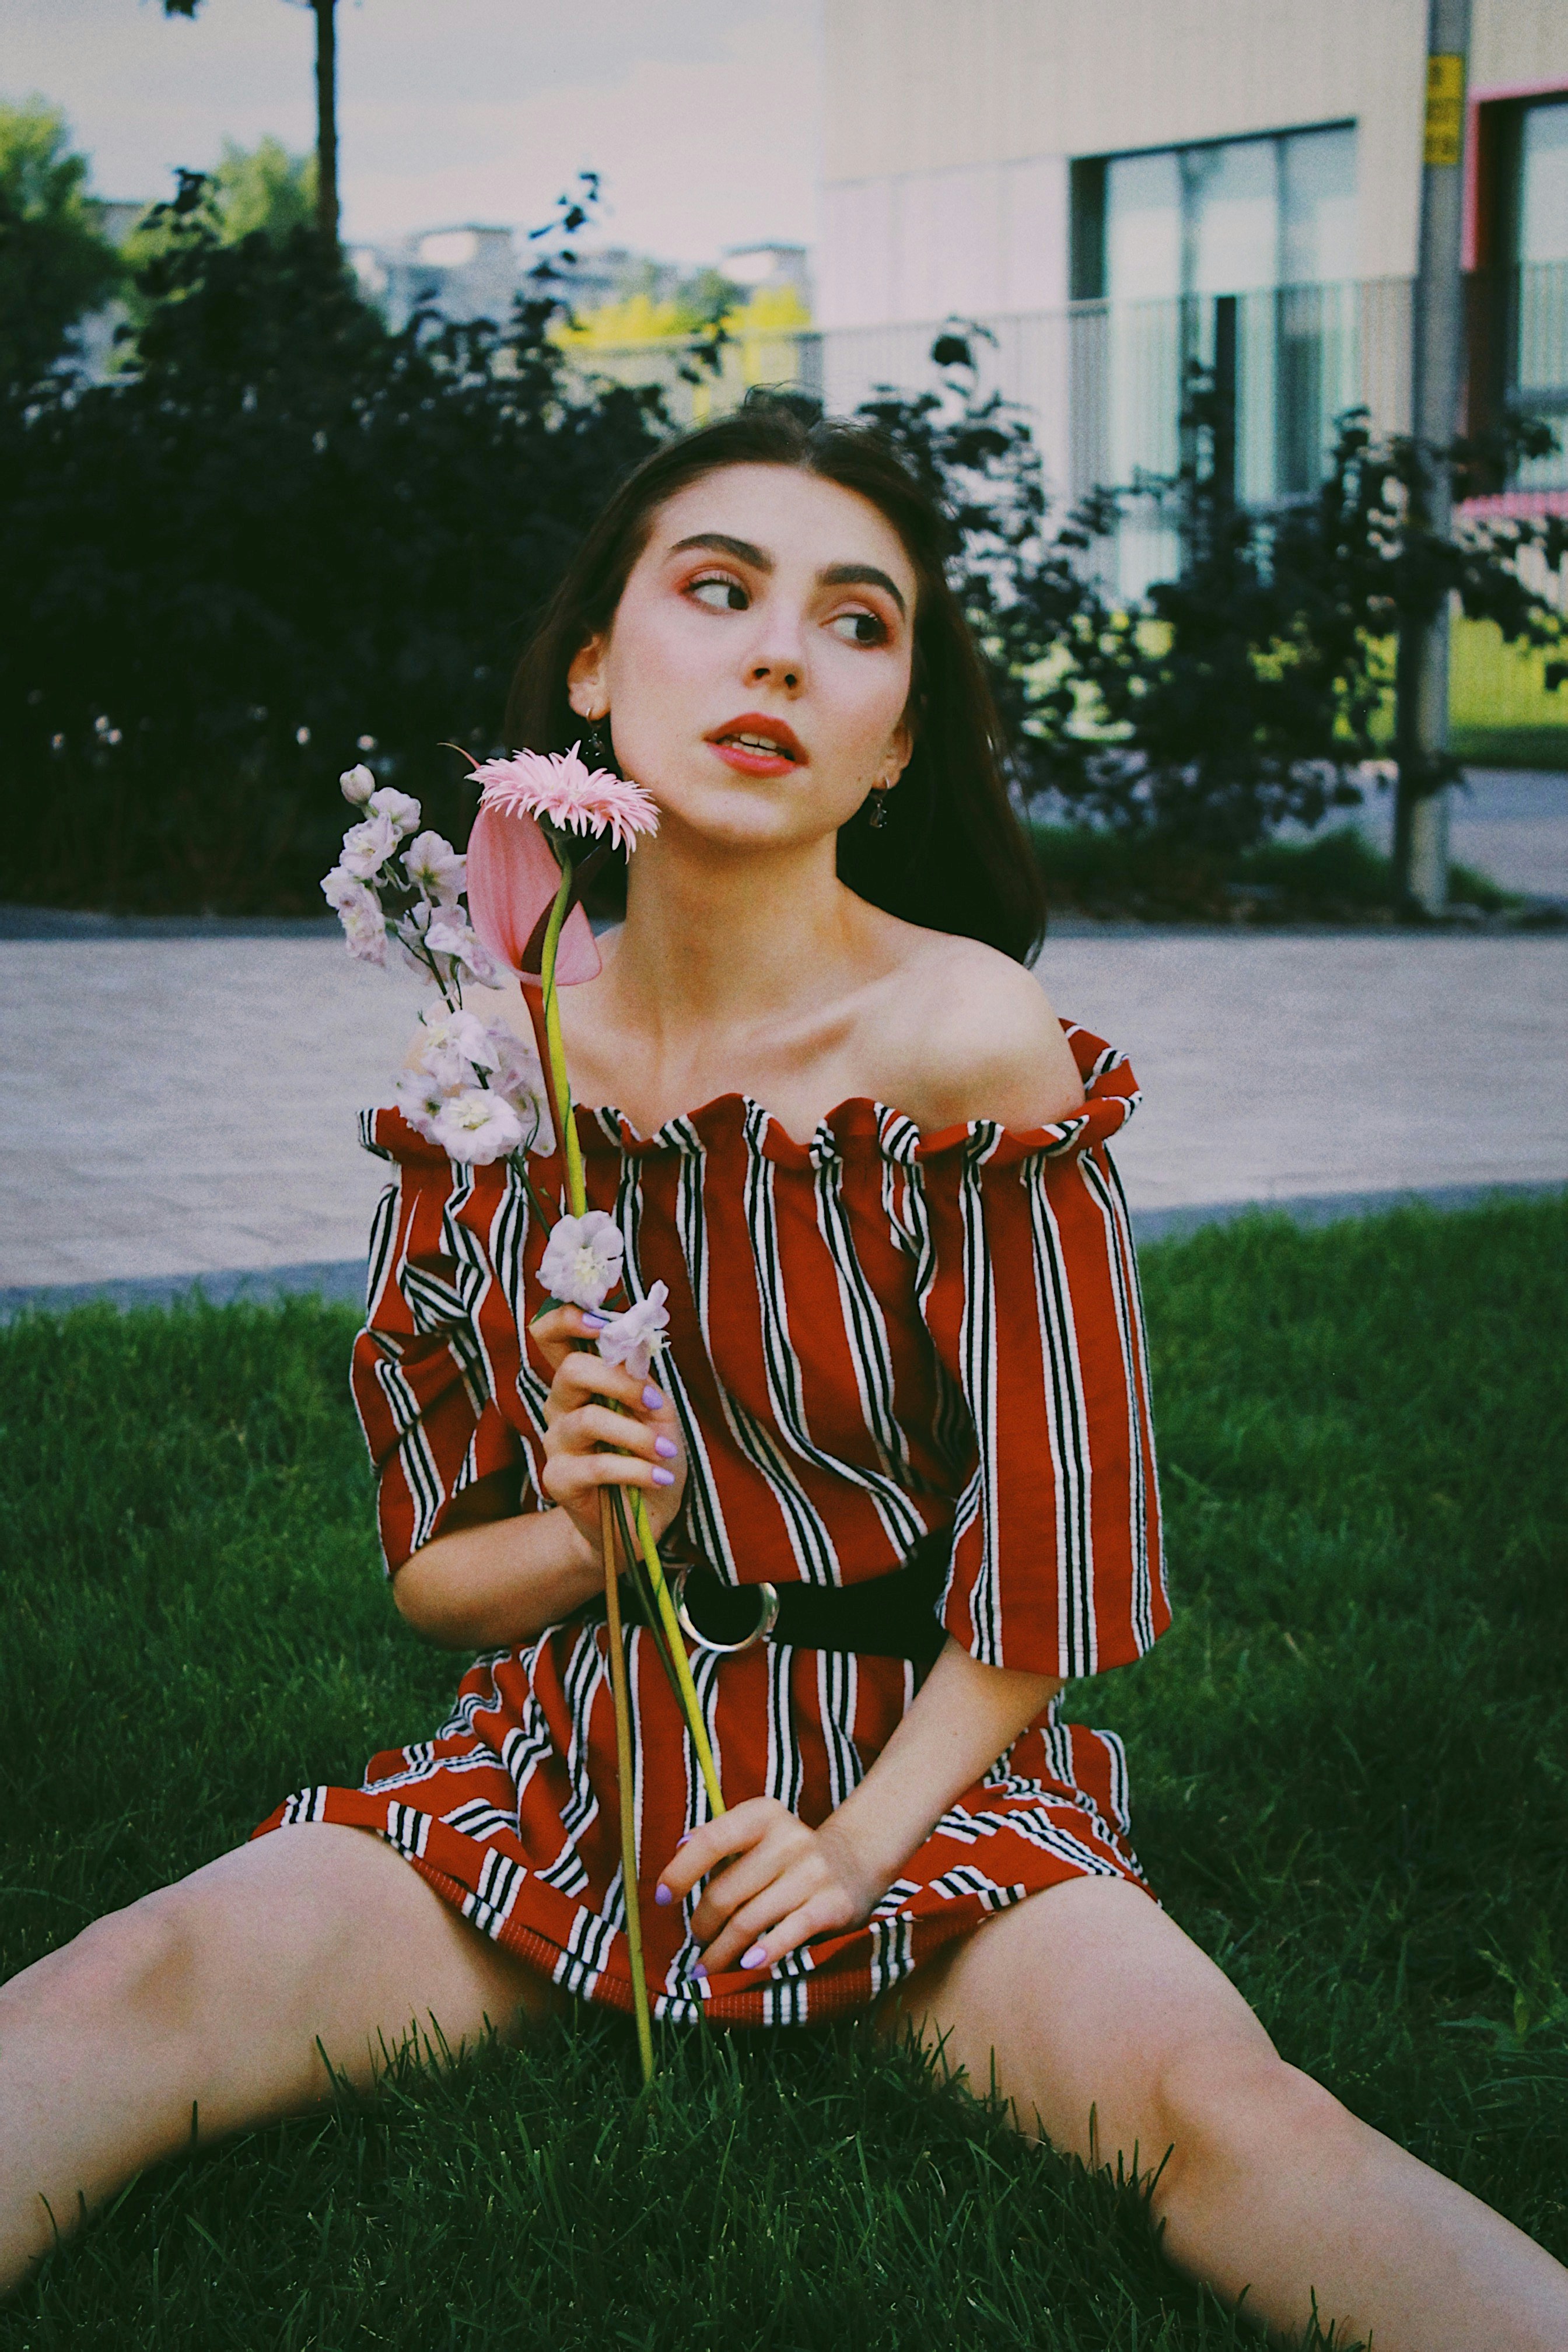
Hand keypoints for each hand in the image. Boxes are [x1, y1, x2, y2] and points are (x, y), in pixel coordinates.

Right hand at [532, 1303, 686, 1556]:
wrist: (646, 1519)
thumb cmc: (652, 1456)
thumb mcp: (658, 1412)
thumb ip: (641, 1378)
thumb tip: (632, 1343)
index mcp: (582, 1381)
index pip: (550, 1335)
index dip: (567, 1318)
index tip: (601, 1320)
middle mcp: (561, 1405)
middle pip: (571, 1371)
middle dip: (619, 1381)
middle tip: (655, 1403)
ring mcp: (556, 1442)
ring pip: (587, 1419)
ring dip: (636, 1435)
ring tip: (668, 1452)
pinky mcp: (558, 1479)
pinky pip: (596, 1465)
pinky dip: (636, 1469)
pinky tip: (659, 1478)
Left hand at [655, 1798, 883, 1976]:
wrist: (855, 1862)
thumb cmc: (788, 1855)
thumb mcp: (757, 1834)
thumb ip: (719, 1839)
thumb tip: (679, 1846)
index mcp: (763, 1815)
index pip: (711, 1840)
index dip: (679, 1872)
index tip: (661, 1898)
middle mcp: (789, 1838)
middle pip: (725, 1892)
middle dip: (701, 1926)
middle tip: (695, 1943)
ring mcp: (813, 1872)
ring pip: (749, 1921)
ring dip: (721, 1952)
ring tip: (706, 1967)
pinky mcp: (832, 1904)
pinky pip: (787, 1934)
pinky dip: (763, 1954)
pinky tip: (746, 1966)